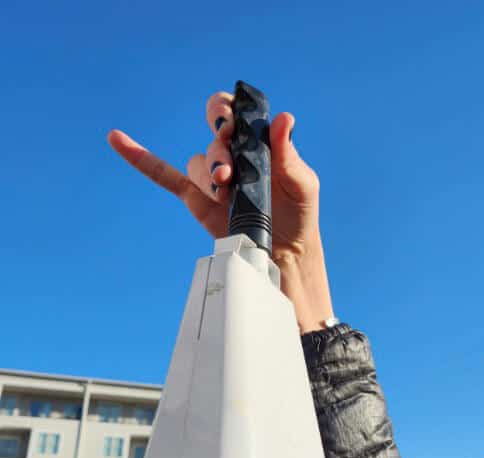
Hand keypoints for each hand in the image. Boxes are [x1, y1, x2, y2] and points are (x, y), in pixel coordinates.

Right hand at [107, 90, 333, 332]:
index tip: (231, 128)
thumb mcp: (301, 184)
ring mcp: (212, 178)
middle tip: (229, 169)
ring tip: (225, 192)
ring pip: (197, 162)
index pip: (233, 114)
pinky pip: (165, 176)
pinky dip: (141, 159)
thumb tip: (284, 118)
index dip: (226, 113)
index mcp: (256, 144)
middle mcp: (231, 155)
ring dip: (207, 174)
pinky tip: (117, 139)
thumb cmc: (298, 214)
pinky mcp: (197, 199)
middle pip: (212, 135)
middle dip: (218, 147)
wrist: (285, 253)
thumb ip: (288, 154)